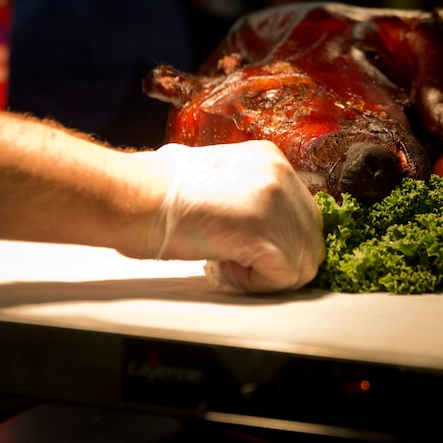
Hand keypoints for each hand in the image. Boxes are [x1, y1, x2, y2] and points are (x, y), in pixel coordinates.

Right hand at [151, 141, 324, 292]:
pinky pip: (283, 278)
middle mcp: (281, 174)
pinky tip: (221, 264)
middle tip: (234, 258)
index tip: (243, 245)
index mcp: (270, 159)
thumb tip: (267, 230)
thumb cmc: (159, 193)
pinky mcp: (263, 233)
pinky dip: (253, 284)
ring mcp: (275, 202)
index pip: (303, 213)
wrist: (132, 195)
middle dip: (278, 260)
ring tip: (226, 260)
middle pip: (311, 238)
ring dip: (265, 274)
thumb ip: (251, 197)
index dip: (278, 240)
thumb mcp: (218, 179)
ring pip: (303, 263)